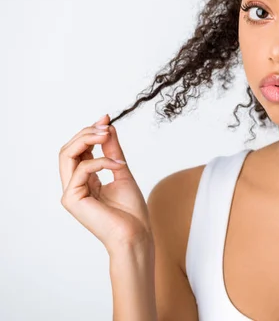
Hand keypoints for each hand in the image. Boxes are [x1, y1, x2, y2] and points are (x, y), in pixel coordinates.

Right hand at [59, 114, 151, 254]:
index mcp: (85, 180)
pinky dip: (100, 161)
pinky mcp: (72, 199)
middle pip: (68, 149)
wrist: (136, 234)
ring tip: (106, 134)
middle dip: (86, 132)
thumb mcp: (122, 171)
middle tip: (106, 125)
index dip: (90, 132)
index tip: (106, 118)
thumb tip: (107, 127)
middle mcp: (74, 185)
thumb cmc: (132, 211)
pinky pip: (81, 169)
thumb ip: (113, 150)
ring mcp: (70, 193)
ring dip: (87, 139)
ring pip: (67, 155)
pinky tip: (117, 164)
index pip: (79, 150)